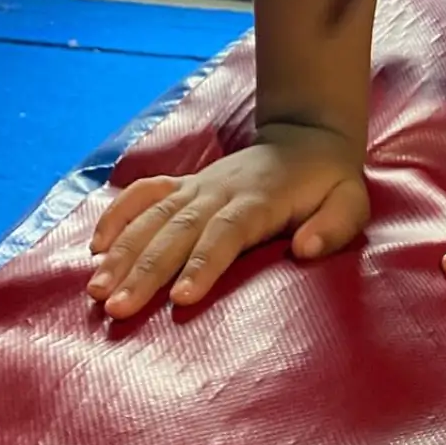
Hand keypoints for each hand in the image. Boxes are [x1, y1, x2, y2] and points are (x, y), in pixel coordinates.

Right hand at [87, 120, 368, 317]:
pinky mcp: (185, 185)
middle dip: (146, 269)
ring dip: (123, 251)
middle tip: (118, 307)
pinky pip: (145, 194)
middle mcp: (220, 190)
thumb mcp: (350, 202)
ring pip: (154, 216)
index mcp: (259, 200)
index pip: (226, 233)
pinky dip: (118, 214)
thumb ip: (335, 226)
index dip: (204, 263)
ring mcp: (198, 186)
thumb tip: (305, 248)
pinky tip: (95, 247)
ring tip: (97, 289)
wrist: (306, 137)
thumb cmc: (328, 184)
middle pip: (178, 229)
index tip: (182, 297)